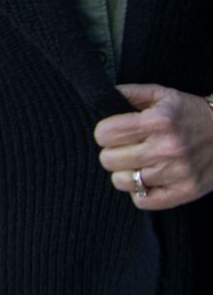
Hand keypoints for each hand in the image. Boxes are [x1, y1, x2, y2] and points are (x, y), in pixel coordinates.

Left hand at [95, 83, 212, 210]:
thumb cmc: (192, 114)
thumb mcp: (163, 95)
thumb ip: (130, 93)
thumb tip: (101, 97)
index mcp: (158, 121)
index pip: (104, 134)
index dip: (105, 132)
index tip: (114, 132)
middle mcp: (167, 148)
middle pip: (108, 159)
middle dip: (113, 151)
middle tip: (127, 148)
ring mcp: (177, 172)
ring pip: (121, 181)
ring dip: (125, 172)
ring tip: (139, 163)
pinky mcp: (185, 191)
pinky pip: (142, 201)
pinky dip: (141, 192)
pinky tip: (149, 178)